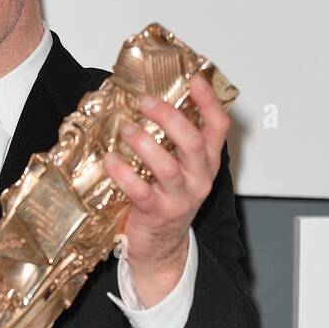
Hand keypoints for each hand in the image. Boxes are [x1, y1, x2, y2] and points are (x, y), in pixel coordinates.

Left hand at [103, 73, 230, 305]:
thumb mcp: (180, 169)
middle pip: (191, 141)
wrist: (160, 248)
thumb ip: (174, 141)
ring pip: (166, 165)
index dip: (208, 101)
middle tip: (145, 102)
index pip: (217, 127)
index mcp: (207, 163)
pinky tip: (110, 160)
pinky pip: (140, 190)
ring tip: (126, 130)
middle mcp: (198, 179)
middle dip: (168, 116)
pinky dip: (122, 173)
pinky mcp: (157, 213)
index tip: (194, 80)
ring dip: (143, 143)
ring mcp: (179, 197)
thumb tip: (152, 103)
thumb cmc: (165, 201)